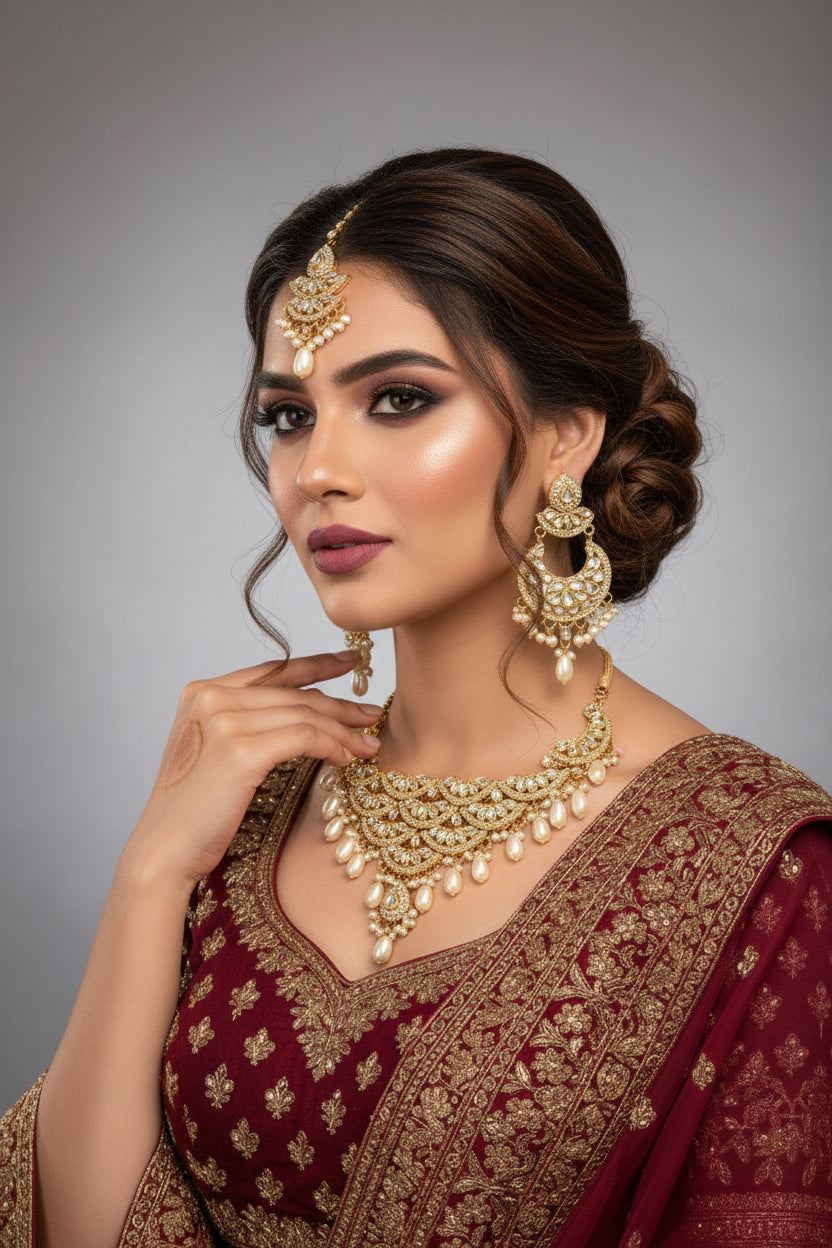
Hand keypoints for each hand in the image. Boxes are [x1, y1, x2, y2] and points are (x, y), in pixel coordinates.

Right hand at [124, 652, 381, 888]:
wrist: (166, 848)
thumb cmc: (195, 810)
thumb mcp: (215, 752)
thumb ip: (247, 723)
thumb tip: (308, 710)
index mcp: (202, 692)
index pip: (272, 671)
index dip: (316, 665)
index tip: (349, 663)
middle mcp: (211, 697)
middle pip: (293, 694)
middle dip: (339, 705)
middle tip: (372, 714)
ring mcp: (224, 720)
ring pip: (304, 715)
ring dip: (343, 731)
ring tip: (368, 745)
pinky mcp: (242, 750)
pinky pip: (304, 737)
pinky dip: (332, 746)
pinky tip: (345, 758)